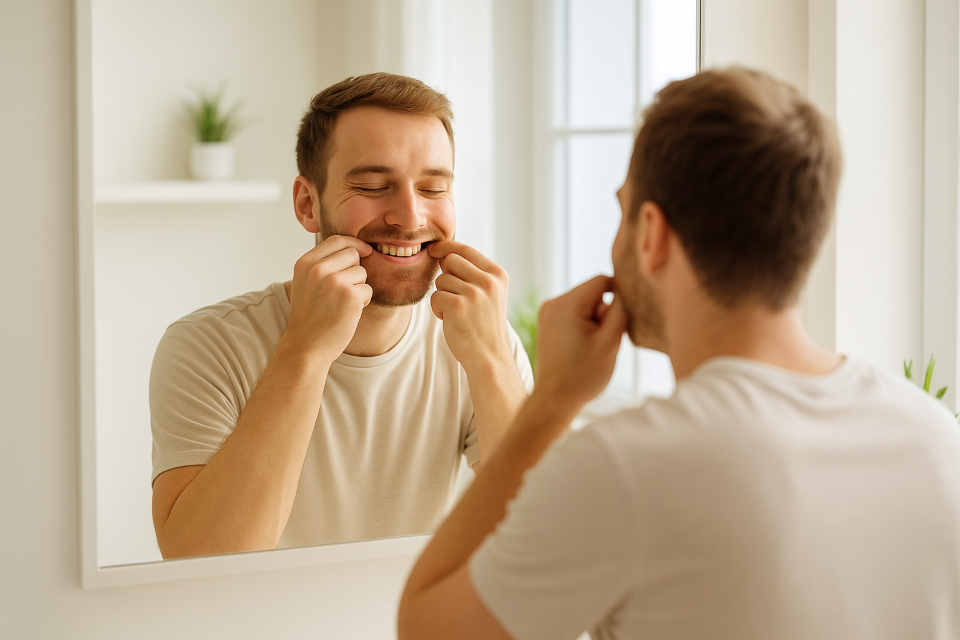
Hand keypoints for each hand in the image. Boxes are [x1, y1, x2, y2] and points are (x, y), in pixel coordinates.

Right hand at [284, 235, 373, 362]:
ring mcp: (334, 281)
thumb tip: (352, 247)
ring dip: (359, 287)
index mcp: (305, 263)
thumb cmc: (310, 316)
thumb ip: (322, 264)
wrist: (307, 346)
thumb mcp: (306, 283)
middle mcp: (318, 269)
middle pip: (352, 254)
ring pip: (362, 272)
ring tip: (343, 304)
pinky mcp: (350, 296)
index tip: (364, 250)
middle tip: (343, 291)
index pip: (336, 240)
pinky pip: (368, 289)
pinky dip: (364, 301)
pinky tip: (349, 313)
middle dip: (355, 270)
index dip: (354, 243)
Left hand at [428, 240, 511, 370]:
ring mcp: (474, 293)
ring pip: (441, 279)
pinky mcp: (458, 306)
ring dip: (442, 295)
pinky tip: (449, 319)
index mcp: (497, 274)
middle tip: (453, 295)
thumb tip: (444, 253)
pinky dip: (437, 308)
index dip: (446, 247)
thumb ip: (473, 272)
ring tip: (455, 311)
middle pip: (450, 260)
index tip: (433, 250)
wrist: (488, 355)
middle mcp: (488, 281)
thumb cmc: (483, 324)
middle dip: (445, 275)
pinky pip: (435, 296)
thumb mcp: (489, 293)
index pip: (465, 249)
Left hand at [534, 275, 626, 407]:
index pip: (602, 280)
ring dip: (595, 321)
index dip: (619, 296)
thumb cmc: (583, 375)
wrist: (554, 400)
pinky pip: (574, 313)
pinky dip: (584, 326)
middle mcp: (553, 302)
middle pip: (593, 292)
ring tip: (591, 347)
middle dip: (604, 312)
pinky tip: (583, 348)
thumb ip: (621, 310)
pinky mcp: (548, 323)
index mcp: (567, 303)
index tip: (622, 321)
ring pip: (585, 303)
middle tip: (603, 341)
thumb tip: (626, 289)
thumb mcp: (610, 341)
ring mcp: (547, 312)